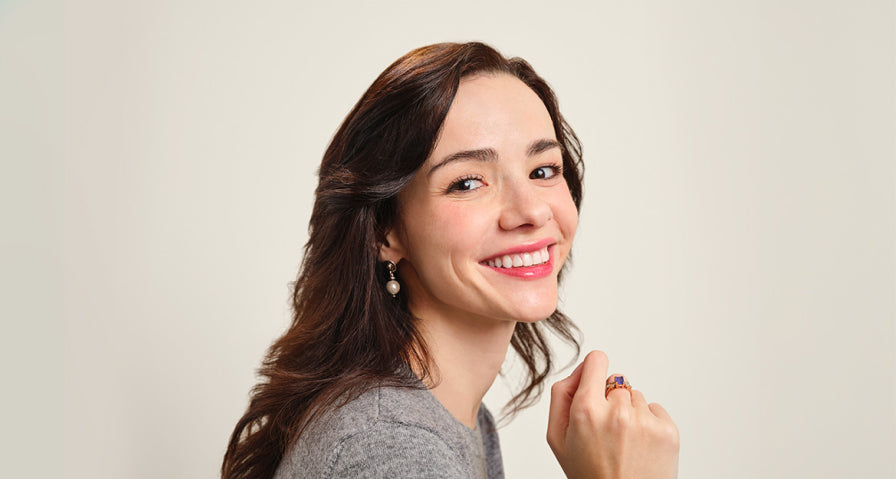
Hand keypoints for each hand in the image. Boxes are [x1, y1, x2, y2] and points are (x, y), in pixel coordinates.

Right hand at [547, 351, 679, 478]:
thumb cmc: (590, 475)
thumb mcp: (558, 438)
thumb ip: (561, 395)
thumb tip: (580, 369)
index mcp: (586, 411)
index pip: (596, 361)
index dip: (593, 370)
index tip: (595, 383)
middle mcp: (617, 411)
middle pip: (616, 382)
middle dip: (610, 401)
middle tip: (606, 432)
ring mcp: (644, 421)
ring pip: (636, 397)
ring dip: (630, 414)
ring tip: (624, 444)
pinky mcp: (667, 431)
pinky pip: (655, 410)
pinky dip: (649, 424)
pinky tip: (640, 447)